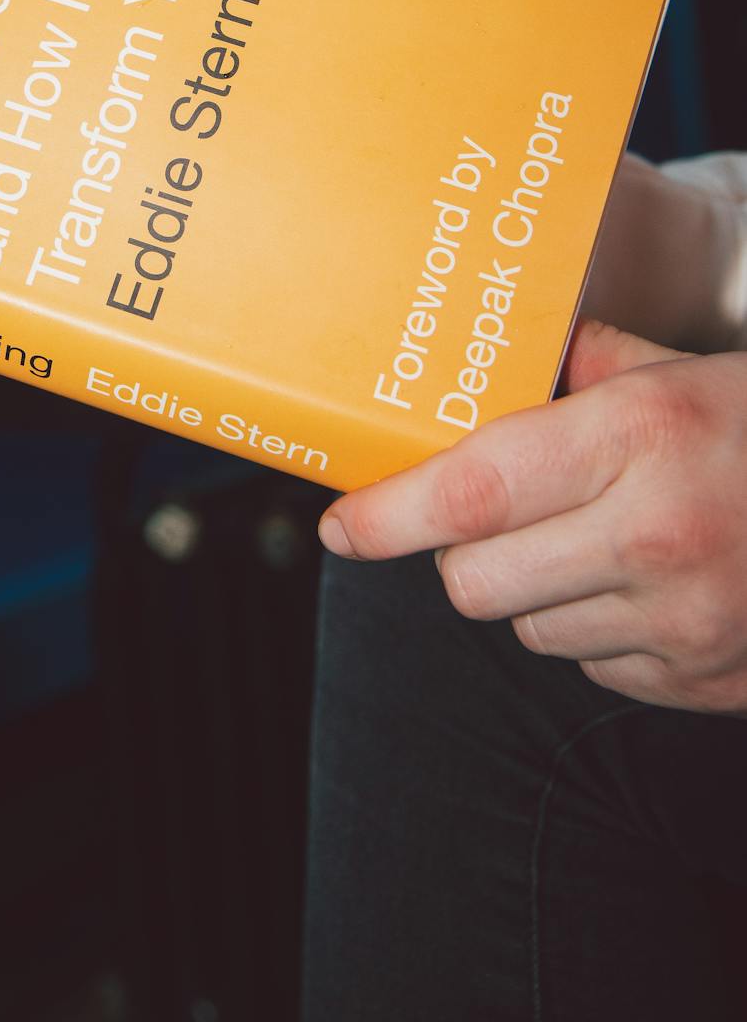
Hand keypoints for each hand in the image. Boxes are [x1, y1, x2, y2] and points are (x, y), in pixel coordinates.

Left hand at [319, 320, 746, 712]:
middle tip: (488, 514)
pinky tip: (645, 583)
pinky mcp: (710, 685)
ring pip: (530, 631)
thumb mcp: (686, 368)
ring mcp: (689, 624)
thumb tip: (499, 362)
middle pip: (476, 583)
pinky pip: (597, 670)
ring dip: (533, 591)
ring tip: (591, 537)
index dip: (389, 514)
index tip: (338, 525)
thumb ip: (585, 365)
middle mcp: (658, 538)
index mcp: (642, 438)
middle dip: (459, 552)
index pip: (474, 490)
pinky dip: (598, 631)